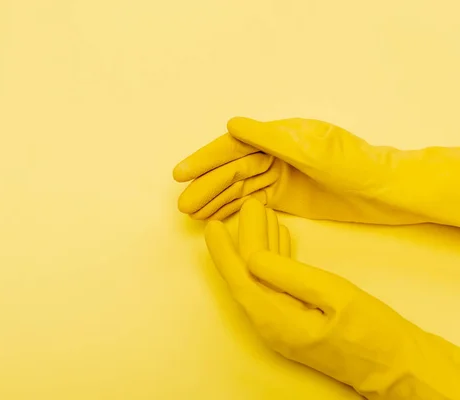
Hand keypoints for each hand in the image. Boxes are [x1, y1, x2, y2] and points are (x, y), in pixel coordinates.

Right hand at [174, 117, 459, 225]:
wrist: (386, 193)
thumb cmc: (356, 166)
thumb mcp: (315, 151)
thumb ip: (273, 139)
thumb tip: (233, 125)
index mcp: (281, 135)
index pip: (235, 145)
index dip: (206, 158)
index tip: (181, 172)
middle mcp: (275, 152)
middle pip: (232, 169)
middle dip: (206, 185)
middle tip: (182, 205)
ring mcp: (279, 175)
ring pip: (239, 187)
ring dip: (214, 199)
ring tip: (190, 214)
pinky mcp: (285, 197)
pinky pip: (251, 201)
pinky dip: (233, 209)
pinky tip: (215, 217)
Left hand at [206, 199, 459, 398]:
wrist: (398, 367)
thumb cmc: (372, 333)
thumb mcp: (333, 295)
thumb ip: (289, 275)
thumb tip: (252, 257)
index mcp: (275, 319)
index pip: (239, 278)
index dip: (223, 251)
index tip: (212, 225)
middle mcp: (270, 325)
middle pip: (249, 275)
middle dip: (246, 239)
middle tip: (249, 206)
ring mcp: (281, 326)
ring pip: (261, 279)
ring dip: (260, 246)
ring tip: (262, 214)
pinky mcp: (294, 322)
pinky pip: (275, 287)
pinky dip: (275, 261)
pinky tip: (277, 241)